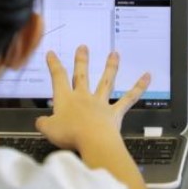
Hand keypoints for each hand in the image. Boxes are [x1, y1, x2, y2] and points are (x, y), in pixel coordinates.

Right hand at [35, 46, 149, 149]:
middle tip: (83, 47)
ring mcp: (101, 103)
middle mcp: (84, 97)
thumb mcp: (49, 130)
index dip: (54, 65)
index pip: (58, 78)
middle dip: (82, 61)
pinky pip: (129, 98)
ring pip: (106, 81)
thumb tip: (40, 121)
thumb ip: (44, 124)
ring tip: (114, 54)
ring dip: (111, 66)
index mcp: (66, 100)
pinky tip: (147, 76)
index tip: (52, 53)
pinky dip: (139, 87)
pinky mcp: (115, 113)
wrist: (93, 141)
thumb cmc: (70, 135)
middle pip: (82, 75)